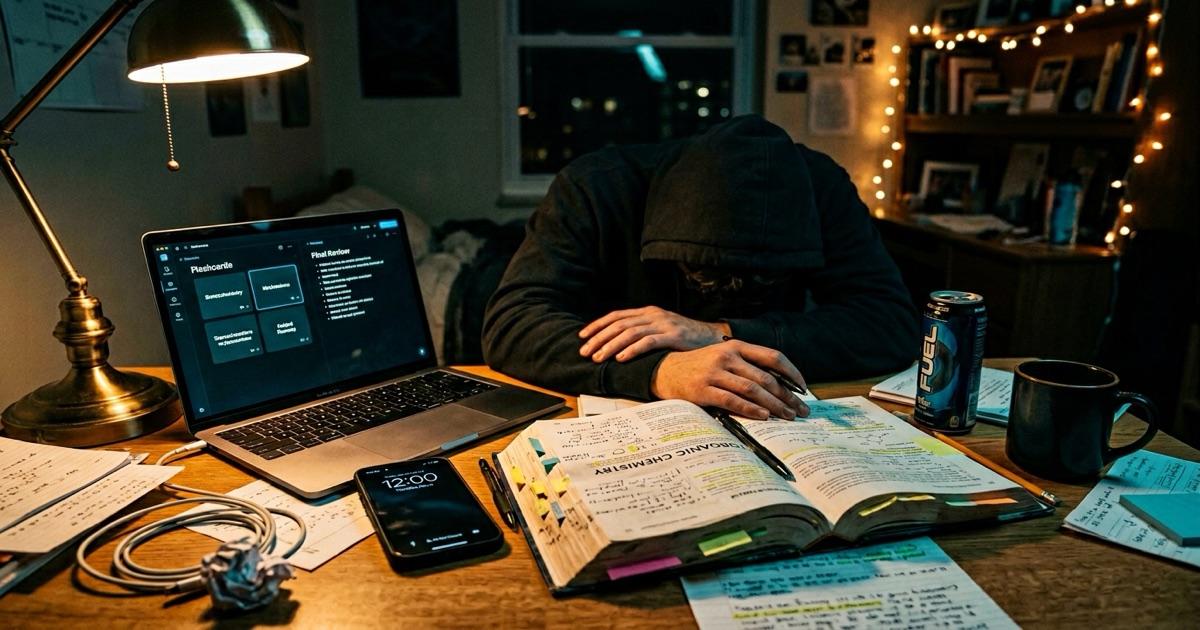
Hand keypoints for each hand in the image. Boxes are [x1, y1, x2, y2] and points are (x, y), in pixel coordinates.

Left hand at [579, 306, 730, 362]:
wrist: (713, 337)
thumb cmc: (684, 338)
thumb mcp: (661, 329)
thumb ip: (643, 332)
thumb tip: (617, 343)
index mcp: (648, 312)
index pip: (616, 316)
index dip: (597, 325)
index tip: (582, 336)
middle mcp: (653, 315)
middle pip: (619, 324)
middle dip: (599, 338)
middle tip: (585, 351)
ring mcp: (663, 324)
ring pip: (630, 333)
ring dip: (611, 345)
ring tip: (598, 357)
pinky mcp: (673, 335)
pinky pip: (648, 342)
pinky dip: (632, 349)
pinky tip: (621, 358)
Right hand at [650, 340, 809, 419]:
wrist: (664, 370)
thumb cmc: (700, 367)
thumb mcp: (724, 357)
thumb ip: (748, 365)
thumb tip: (781, 385)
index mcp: (736, 346)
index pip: (773, 357)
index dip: (792, 373)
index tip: (804, 389)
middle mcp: (727, 356)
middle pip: (766, 377)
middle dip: (787, 396)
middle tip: (801, 411)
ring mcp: (714, 372)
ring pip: (753, 389)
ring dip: (774, 405)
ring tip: (787, 416)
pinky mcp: (703, 390)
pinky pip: (732, 400)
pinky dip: (750, 409)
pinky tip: (763, 417)